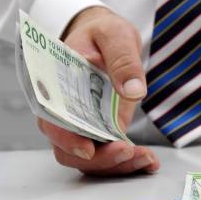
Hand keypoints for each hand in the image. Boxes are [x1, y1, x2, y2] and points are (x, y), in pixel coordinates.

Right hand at [37, 6, 159, 174]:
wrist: (106, 39)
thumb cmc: (102, 34)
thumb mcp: (114, 35)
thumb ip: (123, 59)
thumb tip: (132, 89)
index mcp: (54, 87)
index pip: (51, 120)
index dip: (67, 139)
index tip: (89, 150)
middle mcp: (63, 113)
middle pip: (69, 150)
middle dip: (100, 160)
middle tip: (130, 152)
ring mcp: (82, 125)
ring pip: (89, 160)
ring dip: (117, 165)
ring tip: (147, 159)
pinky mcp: (101, 132)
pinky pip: (108, 155)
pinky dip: (127, 162)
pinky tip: (149, 162)